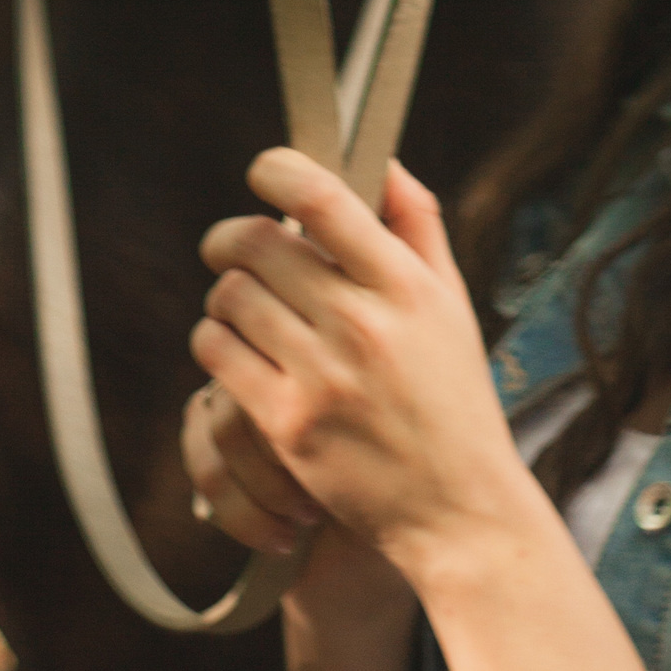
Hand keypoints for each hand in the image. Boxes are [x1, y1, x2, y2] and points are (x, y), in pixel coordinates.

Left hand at [191, 151, 534, 583]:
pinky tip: (231, 346)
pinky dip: (214, 340)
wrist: (457, 509)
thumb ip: (417, 225)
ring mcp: (322, 376)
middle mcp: (363, 323)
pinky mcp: (288, 425)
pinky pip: (218, 354)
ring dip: (224, 292)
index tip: (263, 173)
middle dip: (231, 236)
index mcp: (405, 285)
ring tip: (238, 302)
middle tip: (228, 245)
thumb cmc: (453, 399)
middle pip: (260, 243)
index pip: (323, 197)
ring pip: (231, 297)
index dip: (277, 170)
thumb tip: (379, 161)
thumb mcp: (451, 304)